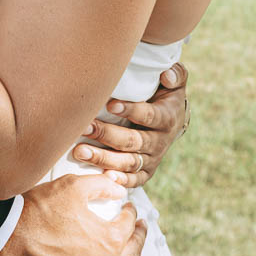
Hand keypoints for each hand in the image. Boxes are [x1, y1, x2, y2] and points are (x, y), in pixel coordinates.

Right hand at [0, 173, 154, 255]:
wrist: (6, 243)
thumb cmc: (36, 213)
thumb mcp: (71, 187)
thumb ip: (101, 185)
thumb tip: (119, 188)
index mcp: (109, 237)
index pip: (129, 224)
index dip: (131, 213)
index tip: (129, 209)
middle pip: (134, 253)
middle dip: (141, 238)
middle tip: (141, 231)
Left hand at [72, 63, 188, 187]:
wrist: (174, 120)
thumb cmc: (167, 94)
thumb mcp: (175, 81)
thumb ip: (175, 74)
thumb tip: (166, 75)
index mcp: (167, 118)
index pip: (149, 116)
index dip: (131, 111)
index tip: (110, 105)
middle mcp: (160, 141)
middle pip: (133, 141)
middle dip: (107, 135)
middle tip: (85, 127)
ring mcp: (153, 158)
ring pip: (129, 162)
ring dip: (103, 158)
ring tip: (80, 151)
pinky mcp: (146, 171)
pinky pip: (134, 180)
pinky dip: (120, 180)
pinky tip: (103, 177)